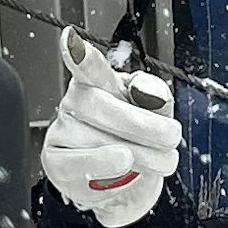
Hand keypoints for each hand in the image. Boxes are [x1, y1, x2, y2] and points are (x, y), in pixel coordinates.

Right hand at [40, 49, 179, 227]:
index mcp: (99, 83)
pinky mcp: (56, 162)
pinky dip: (104, 164)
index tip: (71, 39)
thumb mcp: (158, 116)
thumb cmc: (139, 142)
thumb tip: (149, 92)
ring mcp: (62, 131)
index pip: (90, 67)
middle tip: (171, 136)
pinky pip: (77, 162)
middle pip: (100, 104)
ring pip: (94, 137)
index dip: (80, 55)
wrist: (125, 187)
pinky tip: (123, 162)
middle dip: (142, 123)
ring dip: (138, 153)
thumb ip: (157, 99)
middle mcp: (76, 102)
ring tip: (160, 161)